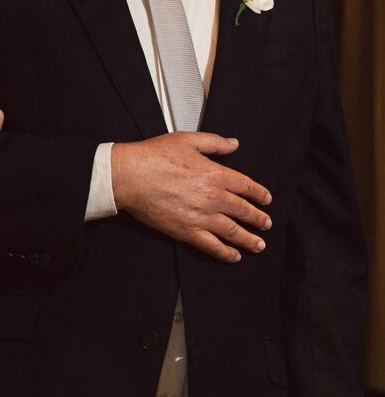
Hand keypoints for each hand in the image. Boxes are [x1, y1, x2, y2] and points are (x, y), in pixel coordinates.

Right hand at [110, 133, 272, 260]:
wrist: (130, 177)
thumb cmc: (153, 157)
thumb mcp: (187, 141)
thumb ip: (214, 143)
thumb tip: (233, 144)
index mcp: (215, 175)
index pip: (246, 186)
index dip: (259, 194)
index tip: (266, 199)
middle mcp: (213, 198)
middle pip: (244, 211)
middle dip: (259, 219)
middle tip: (266, 223)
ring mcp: (201, 217)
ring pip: (233, 232)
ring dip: (249, 239)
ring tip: (258, 245)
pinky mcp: (187, 232)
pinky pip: (212, 246)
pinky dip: (226, 253)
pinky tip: (233, 256)